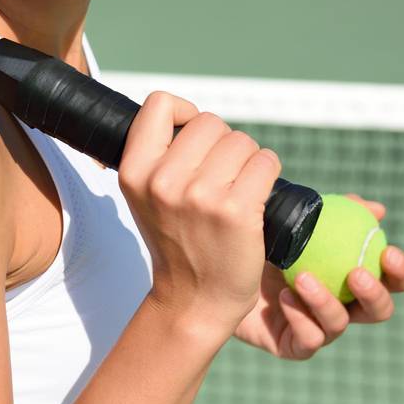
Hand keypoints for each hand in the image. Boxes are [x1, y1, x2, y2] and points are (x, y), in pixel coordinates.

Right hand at [118, 92, 280, 334]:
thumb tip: (187, 114)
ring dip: (248, 158)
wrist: (195, 299)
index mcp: (134, 171)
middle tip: (221, 174)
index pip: (159, 104)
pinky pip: (266, 162)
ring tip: (239, 187)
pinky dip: (269, 171)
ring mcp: (200, 196)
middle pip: (209, 121)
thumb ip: (156, 156)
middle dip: (222, 142)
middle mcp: (163, 181)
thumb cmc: (176, 242)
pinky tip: (260, 193)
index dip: (184, 112)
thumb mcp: (146, 196)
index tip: (192, 135)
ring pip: (241, 141)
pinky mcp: (236, 211)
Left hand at [234, 195, 403, 358]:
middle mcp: (339, 303)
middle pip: (378, 310)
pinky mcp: (292, 345)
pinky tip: (283, 298)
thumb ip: (331, 212)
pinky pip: (307, 339)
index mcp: (347, 275)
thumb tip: (375, 208)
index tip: (389, 251)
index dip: (399, 271)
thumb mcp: (292, 221)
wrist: (215, 268)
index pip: (390, 279)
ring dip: (326, 301)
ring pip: (339, 324)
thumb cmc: (259, 241)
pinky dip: (299, 318)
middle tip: (356, 273)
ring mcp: (317, 327)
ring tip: (303, 278)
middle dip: (375, 294)